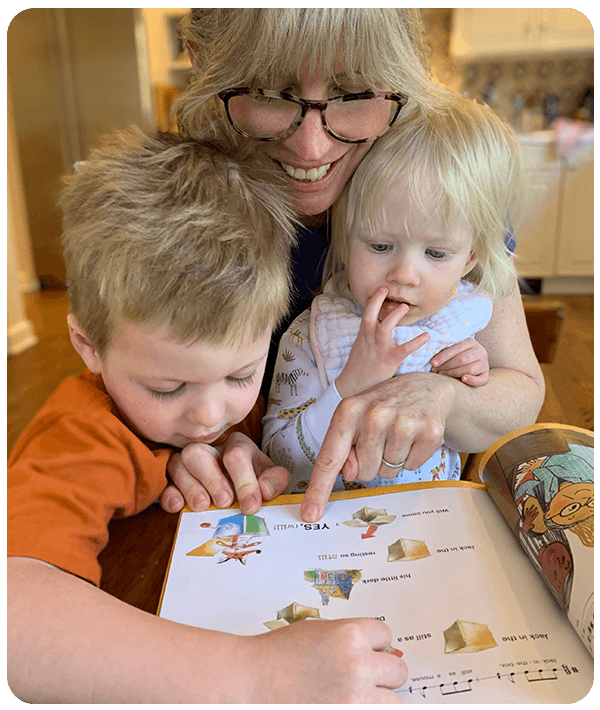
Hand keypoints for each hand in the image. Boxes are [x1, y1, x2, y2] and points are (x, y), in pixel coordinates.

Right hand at [158, 432, 288, 514]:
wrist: (239, 485)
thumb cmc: (252, 480)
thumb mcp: (268, 477)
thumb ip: (274, 481)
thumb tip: (264, 490)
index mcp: (236, 446)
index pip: (236, 455)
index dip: (245, 481)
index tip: (251, 505)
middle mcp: (209, 450)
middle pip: (199, 453)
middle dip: (211, 479)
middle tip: (224, 502)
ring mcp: (187, 463)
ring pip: (177, 464)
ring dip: (190, 487)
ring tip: (204, 506)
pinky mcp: (172, 480)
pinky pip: (164, 483)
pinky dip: (169, 495)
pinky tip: (179, 506)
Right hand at [243, 618, 406, 702]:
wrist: (252, 680)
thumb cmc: (278, 654)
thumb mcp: (318, 630)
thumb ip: (349, 637)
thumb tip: (376, 648)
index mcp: (350, 635)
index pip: (386, 636)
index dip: (376, 644)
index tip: (370, 650)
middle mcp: (357, 666)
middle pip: (398, 671)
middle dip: (382, 672)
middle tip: (365, 674)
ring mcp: (354, 698)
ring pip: (393, 700)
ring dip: (378, 697)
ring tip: (353, 692)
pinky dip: (364, 708)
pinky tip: (345, 701)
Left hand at [300, 371, 455, 521]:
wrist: (426, 387)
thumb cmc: (384, 406)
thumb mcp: (357, 418)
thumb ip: (345, 448)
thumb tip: (348, 474)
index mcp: (349, 410)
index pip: (329, 457)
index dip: (318, 489)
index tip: (310, 514)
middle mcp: (375, 414)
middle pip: (363, 473)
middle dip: (371, 462)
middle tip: (381, 438)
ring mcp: (404, 422)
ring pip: (387, 472)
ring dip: (392, 460)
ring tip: (397, 435)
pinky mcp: (429, 431)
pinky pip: (411, 467)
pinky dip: (412, 458)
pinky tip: (413, 437)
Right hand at [336, 287, 429, 397]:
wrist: (352, 386)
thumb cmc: (359, 366)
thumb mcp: (361, 346)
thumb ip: (370, 334)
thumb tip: (379, 324)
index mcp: (363, 335)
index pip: (367, 313)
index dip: (374, 300)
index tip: (382, 288)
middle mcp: (369, 340)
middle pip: (370, 317)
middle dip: (377, 301)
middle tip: (387, 290)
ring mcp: (379, 350)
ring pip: (384, 329)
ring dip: (394, 317)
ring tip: (405, 307)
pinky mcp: (389, 361)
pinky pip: (403, 350)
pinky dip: (415, 342)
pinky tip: (426, 336)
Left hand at [430, 338, 488, 386]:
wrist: (472, 360)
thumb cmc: (456, 355)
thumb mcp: (453, 349)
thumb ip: (445, 350)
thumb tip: (430, 355)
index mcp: (470, 342)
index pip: (456, 349)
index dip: (443, 356)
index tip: (433, 363)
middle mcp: (480, 351)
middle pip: (462, 359)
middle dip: (446, 366)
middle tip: (434, 371)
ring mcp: (484, 363)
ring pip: (469, 369)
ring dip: (453, 373)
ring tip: (441, 375)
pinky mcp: (486, 374)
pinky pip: (482, 380)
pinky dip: (472, 380)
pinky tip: (463, 379)